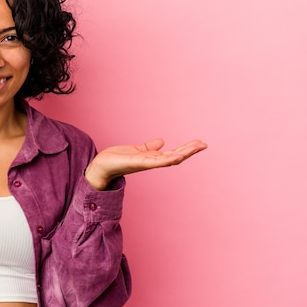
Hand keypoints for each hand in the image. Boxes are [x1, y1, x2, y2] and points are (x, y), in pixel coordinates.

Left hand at [84, 138, 207, 190]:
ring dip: (184, 153)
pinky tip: (178, 155)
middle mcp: (152, 162)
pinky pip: (157, 162)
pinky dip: (168, 159)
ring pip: (170, 159)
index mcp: (152, 158)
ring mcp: (147, 164)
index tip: (199, 143)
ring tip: (197, 146)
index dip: (186, 148)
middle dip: (190, 150)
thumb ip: (149, 147)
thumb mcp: (137, 150)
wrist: (102, 165)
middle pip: (175, 156)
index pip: (173, 153)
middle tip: (204, 144)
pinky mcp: (139, 163)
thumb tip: (161, 141)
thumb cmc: (117, 159)